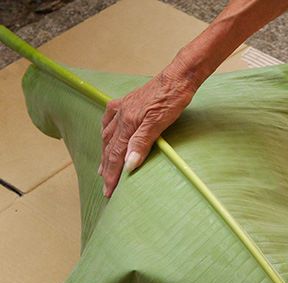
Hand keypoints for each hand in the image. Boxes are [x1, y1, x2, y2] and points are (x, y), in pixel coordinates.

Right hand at [99, 64, 198, 196]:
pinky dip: (106, 131)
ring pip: (107, 135)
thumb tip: (128, 165)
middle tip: (105, 186)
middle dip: (106, 168)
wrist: (178, 77)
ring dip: (104, 153)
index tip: (108, 192)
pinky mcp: (128, 101)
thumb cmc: (173, 99)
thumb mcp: (160, 123)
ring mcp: (123, 107)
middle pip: (109, 148)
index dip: (111, 175)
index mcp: (127, 123)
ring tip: (102, 167)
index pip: (115, 156)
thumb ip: (142, 143)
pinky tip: (106, 135)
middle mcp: (121, 115)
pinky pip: (109, 119)